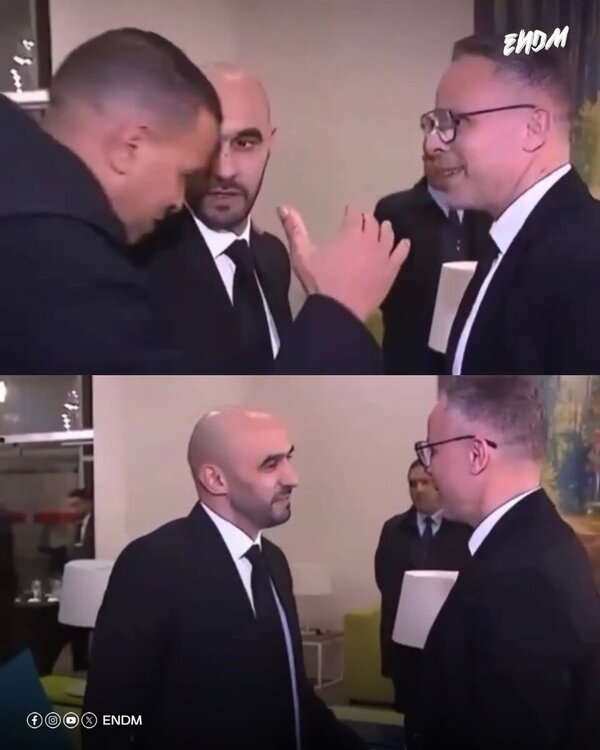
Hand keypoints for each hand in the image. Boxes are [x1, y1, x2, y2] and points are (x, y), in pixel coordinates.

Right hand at [277, 204, 409, 320]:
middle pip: (372, 222)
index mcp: (350, 232)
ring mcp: (383, 255)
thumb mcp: (302, 254)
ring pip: (388, 235)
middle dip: (367, 219)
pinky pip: (401, 253)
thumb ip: (294, 229)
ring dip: (384, 229)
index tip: (349, 211)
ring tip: (383, 227)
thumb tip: (283, 206)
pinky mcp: (391, 270)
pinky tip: (403, 243)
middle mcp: (370, 239)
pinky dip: (402, 246)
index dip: (352, 211)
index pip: (355, 213)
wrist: (340, 310)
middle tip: (363, 220)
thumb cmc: (319, 281)